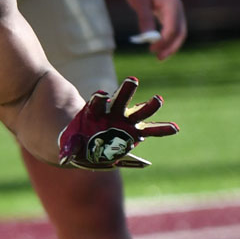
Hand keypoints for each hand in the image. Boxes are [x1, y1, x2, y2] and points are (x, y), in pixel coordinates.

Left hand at [58, 77, 178, 170]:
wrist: (85, 144)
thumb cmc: (77, 142)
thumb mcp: (70, 147)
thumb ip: (70, 150)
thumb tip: (64, 158)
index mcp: (94, 113)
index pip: (97, 102)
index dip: (99, 98)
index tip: (102, 95)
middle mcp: (111, 114)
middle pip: (119, 99)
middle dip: (125, 91)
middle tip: (131, 80)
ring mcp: (125, 121)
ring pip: (138, 111)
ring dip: (148, 105)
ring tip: (158, 99)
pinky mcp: (134, 131)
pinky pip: (150, 130)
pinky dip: (161, 129)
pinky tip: (174, 128)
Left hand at [124, 0, 186, 60]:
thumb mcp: (139, 1)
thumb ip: (144, 18)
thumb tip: (147, 38)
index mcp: (171, 5)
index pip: (172, 28)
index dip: (163, 41)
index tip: (151, 49)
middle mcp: (177, 9)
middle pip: (180, 32)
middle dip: (171, 47)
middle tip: (159, 58)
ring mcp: (175, 11)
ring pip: (178, 32)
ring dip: (171, 45)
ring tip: (159, 56)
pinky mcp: (169, 13)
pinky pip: (173, 28)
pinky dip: (168, 38)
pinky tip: (158, 46)